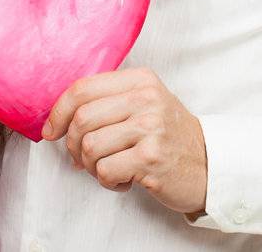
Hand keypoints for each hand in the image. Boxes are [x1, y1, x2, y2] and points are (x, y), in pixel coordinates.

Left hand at [43, 67, 206, 214]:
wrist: (208, 163)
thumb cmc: (167, 136)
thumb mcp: (144, 104)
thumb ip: (107, 101)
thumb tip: (57, 121)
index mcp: (140, 80)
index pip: (82, 88)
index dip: (58, 112)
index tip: (52, 131)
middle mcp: (146, 98)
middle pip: (82, 119)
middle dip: (74, 146)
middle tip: (84, 158)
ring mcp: (151, 127)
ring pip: (90, 147)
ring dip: (91, 167)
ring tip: (109, 168)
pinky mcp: (151, 158)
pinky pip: (105, 171)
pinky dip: (107, 181)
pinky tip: (124, 179)